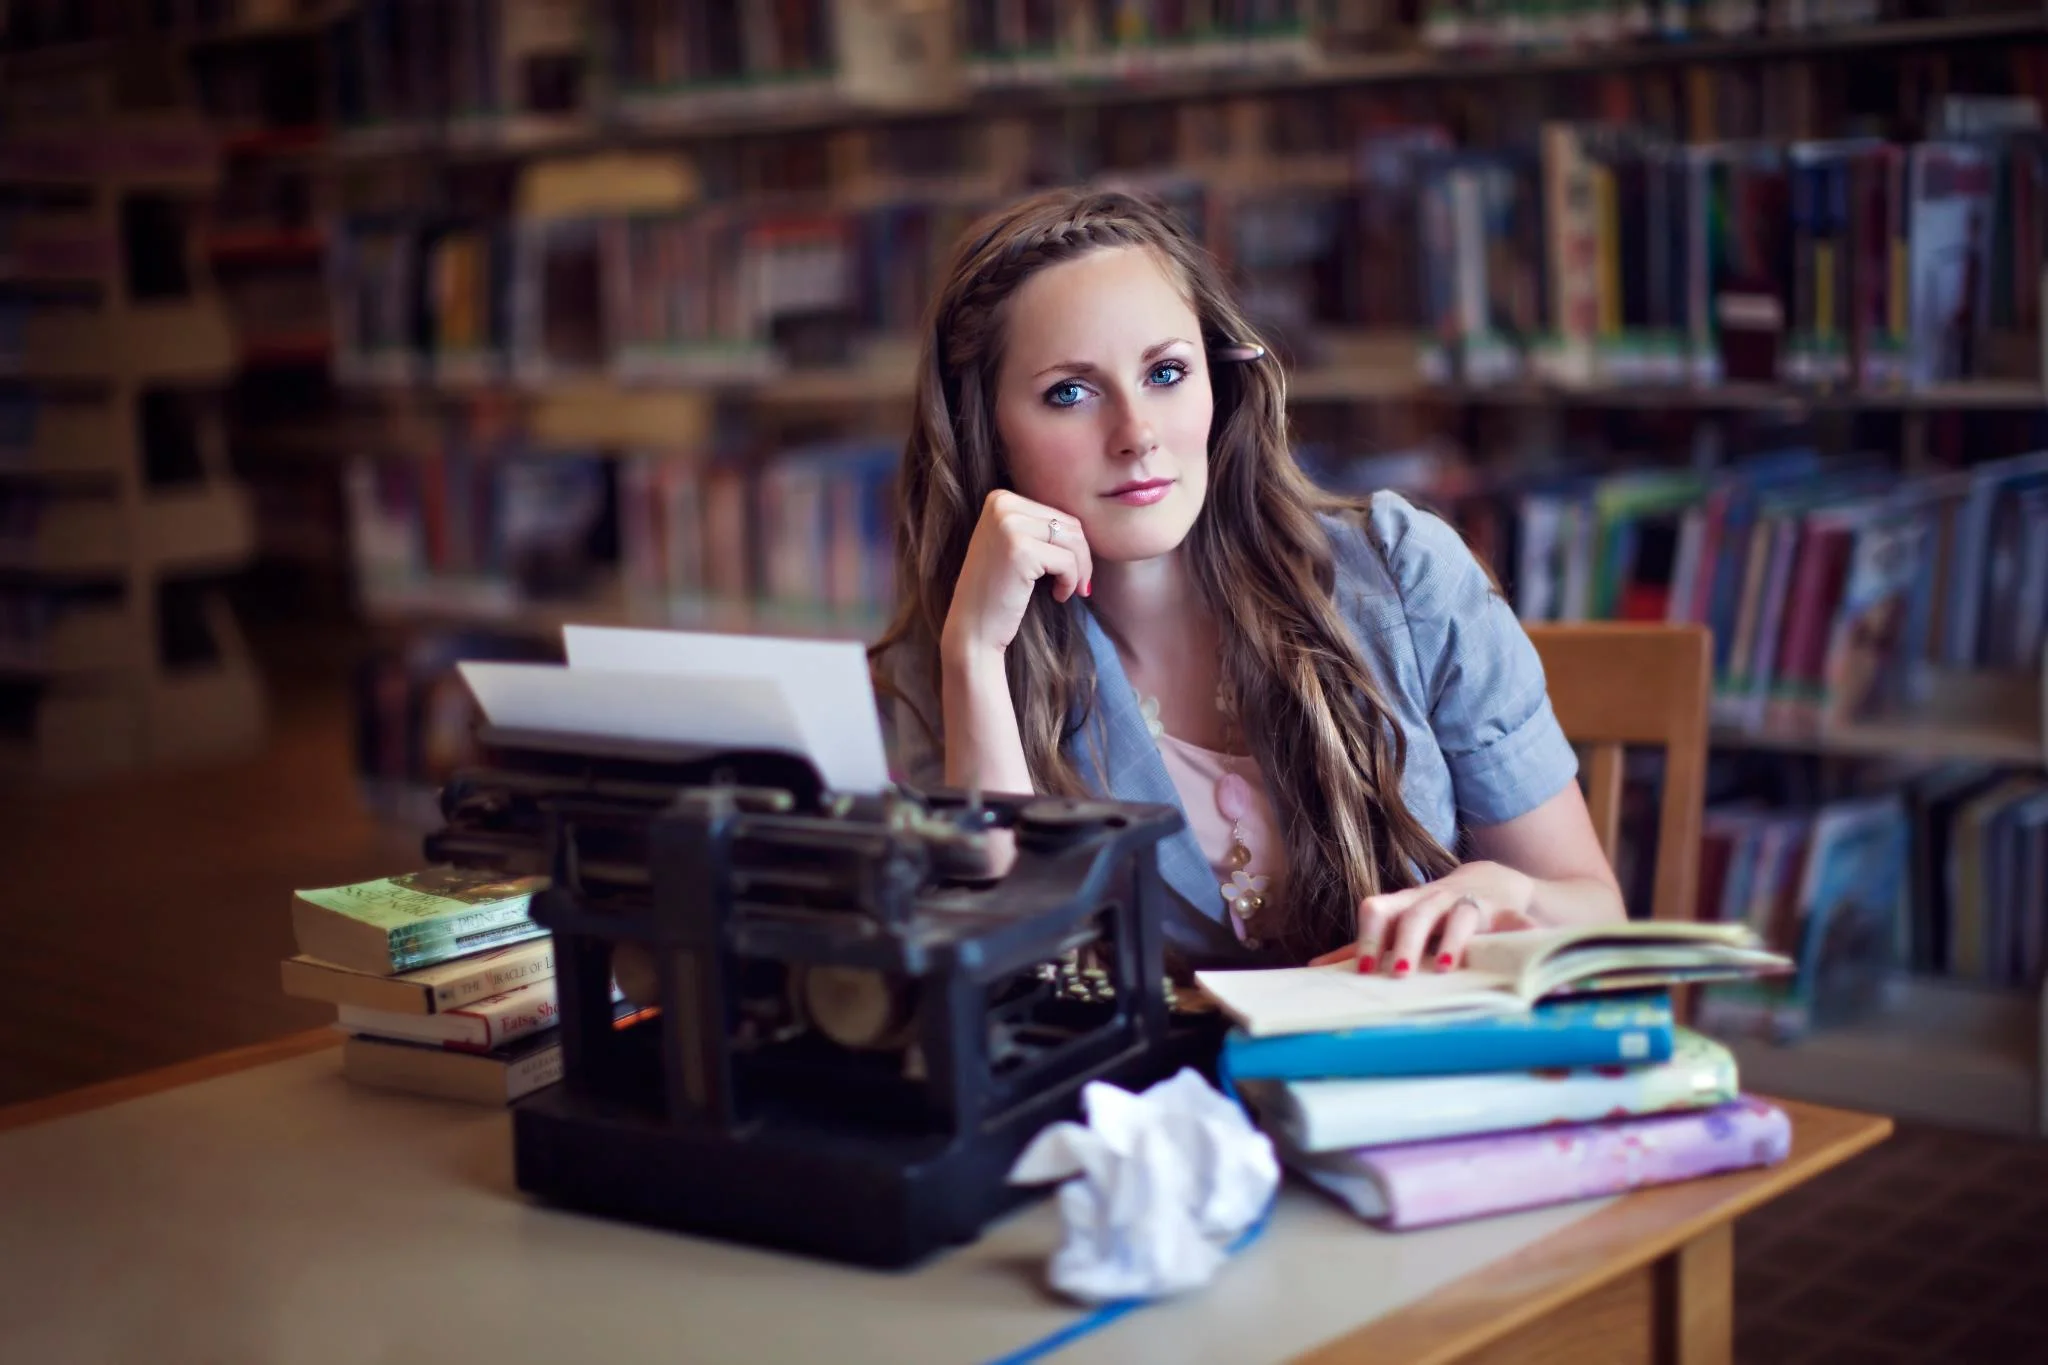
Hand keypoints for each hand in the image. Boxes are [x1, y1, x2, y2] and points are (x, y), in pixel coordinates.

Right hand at [940, 489, 1094, 664]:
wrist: (973, 629)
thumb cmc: (998, 592)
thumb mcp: (1014, 545)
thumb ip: (1038, 526)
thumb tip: (1084, 525)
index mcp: (1000, 499)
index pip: (1058, 514)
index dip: (1073, 546)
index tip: (1070, 571)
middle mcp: (1001, 505)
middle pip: (1069, 524)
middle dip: (1082, 558)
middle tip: (1079, 584)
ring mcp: (1008, 525)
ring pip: (1073, 541)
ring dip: (1079, 570)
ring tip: (1067, 590)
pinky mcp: (1020, 550)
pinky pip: (1068, 561)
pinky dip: (1070, 582)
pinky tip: (1057, 596)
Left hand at [1308, 862, 1538, 974]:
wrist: (1489, 881)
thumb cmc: (1433, 911)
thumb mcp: (1398, 923)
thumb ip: (1362, 944)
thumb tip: (1315, 966)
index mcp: (1405, 904)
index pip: (1379, 910)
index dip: (1370, 937)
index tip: (1365, 969)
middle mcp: (1435, 900)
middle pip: (1416, 914)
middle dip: (1407, 943)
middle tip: (1401, 974)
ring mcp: (1470, 903)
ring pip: (1460, 915)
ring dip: (1453, 940)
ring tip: (1445, 968)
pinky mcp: (1504, 912)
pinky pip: (1513, 920)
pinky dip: (1520, 932)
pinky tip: (1520, 947)